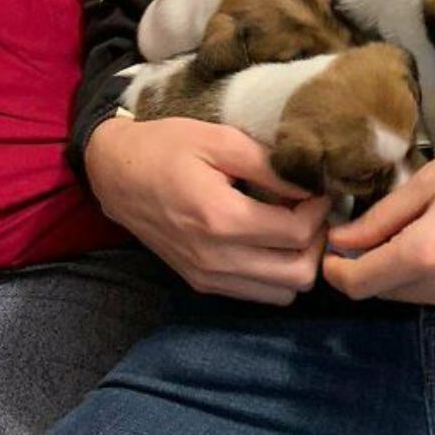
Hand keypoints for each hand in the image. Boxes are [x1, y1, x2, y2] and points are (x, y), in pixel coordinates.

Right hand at [85, 115, 330, 303]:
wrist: (115, 174)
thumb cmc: (168, 148)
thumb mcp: (220, 140)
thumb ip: (270, 166)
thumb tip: (312, 185)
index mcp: (221, 219)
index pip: (298, 234)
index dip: (319, 210)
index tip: (317, 188)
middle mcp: (216, 259)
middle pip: (298, 274)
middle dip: (316, 241)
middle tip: (311, 210)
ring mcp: (207, 277)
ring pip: (283, 293)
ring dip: (298, 262)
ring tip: (293, 226)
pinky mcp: (201, 283)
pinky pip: (257, 294)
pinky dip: (275, 275)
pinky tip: (270, 242)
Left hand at [322, 104, 434, 313]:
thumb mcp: (432, 179)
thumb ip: (381, 218)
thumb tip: (342, 241)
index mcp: (427, 255)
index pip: (359, 283)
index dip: (336, 269)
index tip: (332, 246)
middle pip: (387, 291)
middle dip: (371, 265)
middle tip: (372, 228)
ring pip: (420, 295)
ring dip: (406, 271)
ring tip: (422, 226)